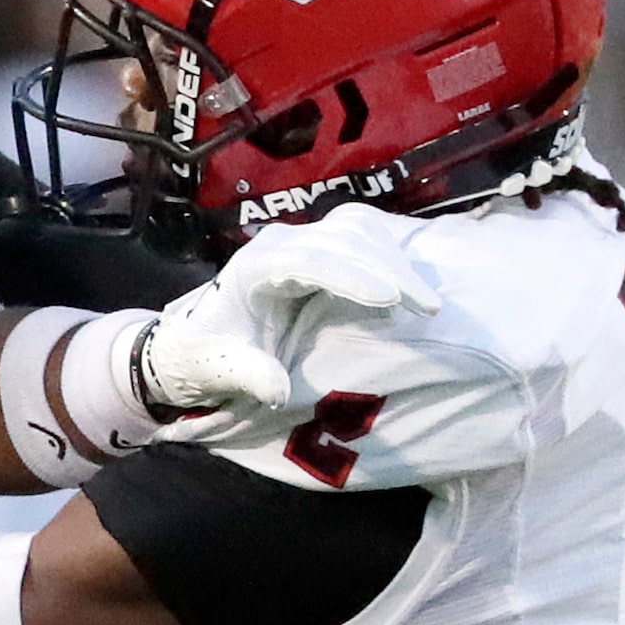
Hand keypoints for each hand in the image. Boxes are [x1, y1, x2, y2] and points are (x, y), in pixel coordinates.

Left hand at [137, 205, 440, 423]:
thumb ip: (248, 375)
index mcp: (253, 266)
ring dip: (396, 261)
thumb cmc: (207, 354)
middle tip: (426, 307)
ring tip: (427, 303)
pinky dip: (391, 257)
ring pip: (359, 233)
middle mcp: (280, 244)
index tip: (390, 298)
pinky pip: (363, 239)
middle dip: (389, 269)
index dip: (352, 275)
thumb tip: (277, 391)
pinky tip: (413, 286)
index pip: (309, 260)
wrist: (198, 340)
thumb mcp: (219, 369)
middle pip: (343, 240)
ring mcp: (302, 242)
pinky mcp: (321, 249)